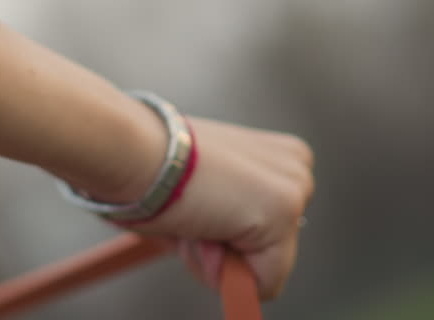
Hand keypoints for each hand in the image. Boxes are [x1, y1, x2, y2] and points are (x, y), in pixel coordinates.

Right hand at [121, 118, 313, 299]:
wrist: (137, 151)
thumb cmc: (154, 167)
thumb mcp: (203, 189)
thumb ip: (225, 216)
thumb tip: (220, 250)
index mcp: (276, 155)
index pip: (267, 226)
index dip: (224, 232)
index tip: (197, 205)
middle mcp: (295, 167)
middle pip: (272, 246)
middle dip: (226, 246)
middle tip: (192, 215)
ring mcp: (294, 189)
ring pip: (266, 266)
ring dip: (222, 259)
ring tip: (194, 217)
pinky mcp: (283, 214)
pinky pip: (265, 282)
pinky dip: (227, 275)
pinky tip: (202, 231)